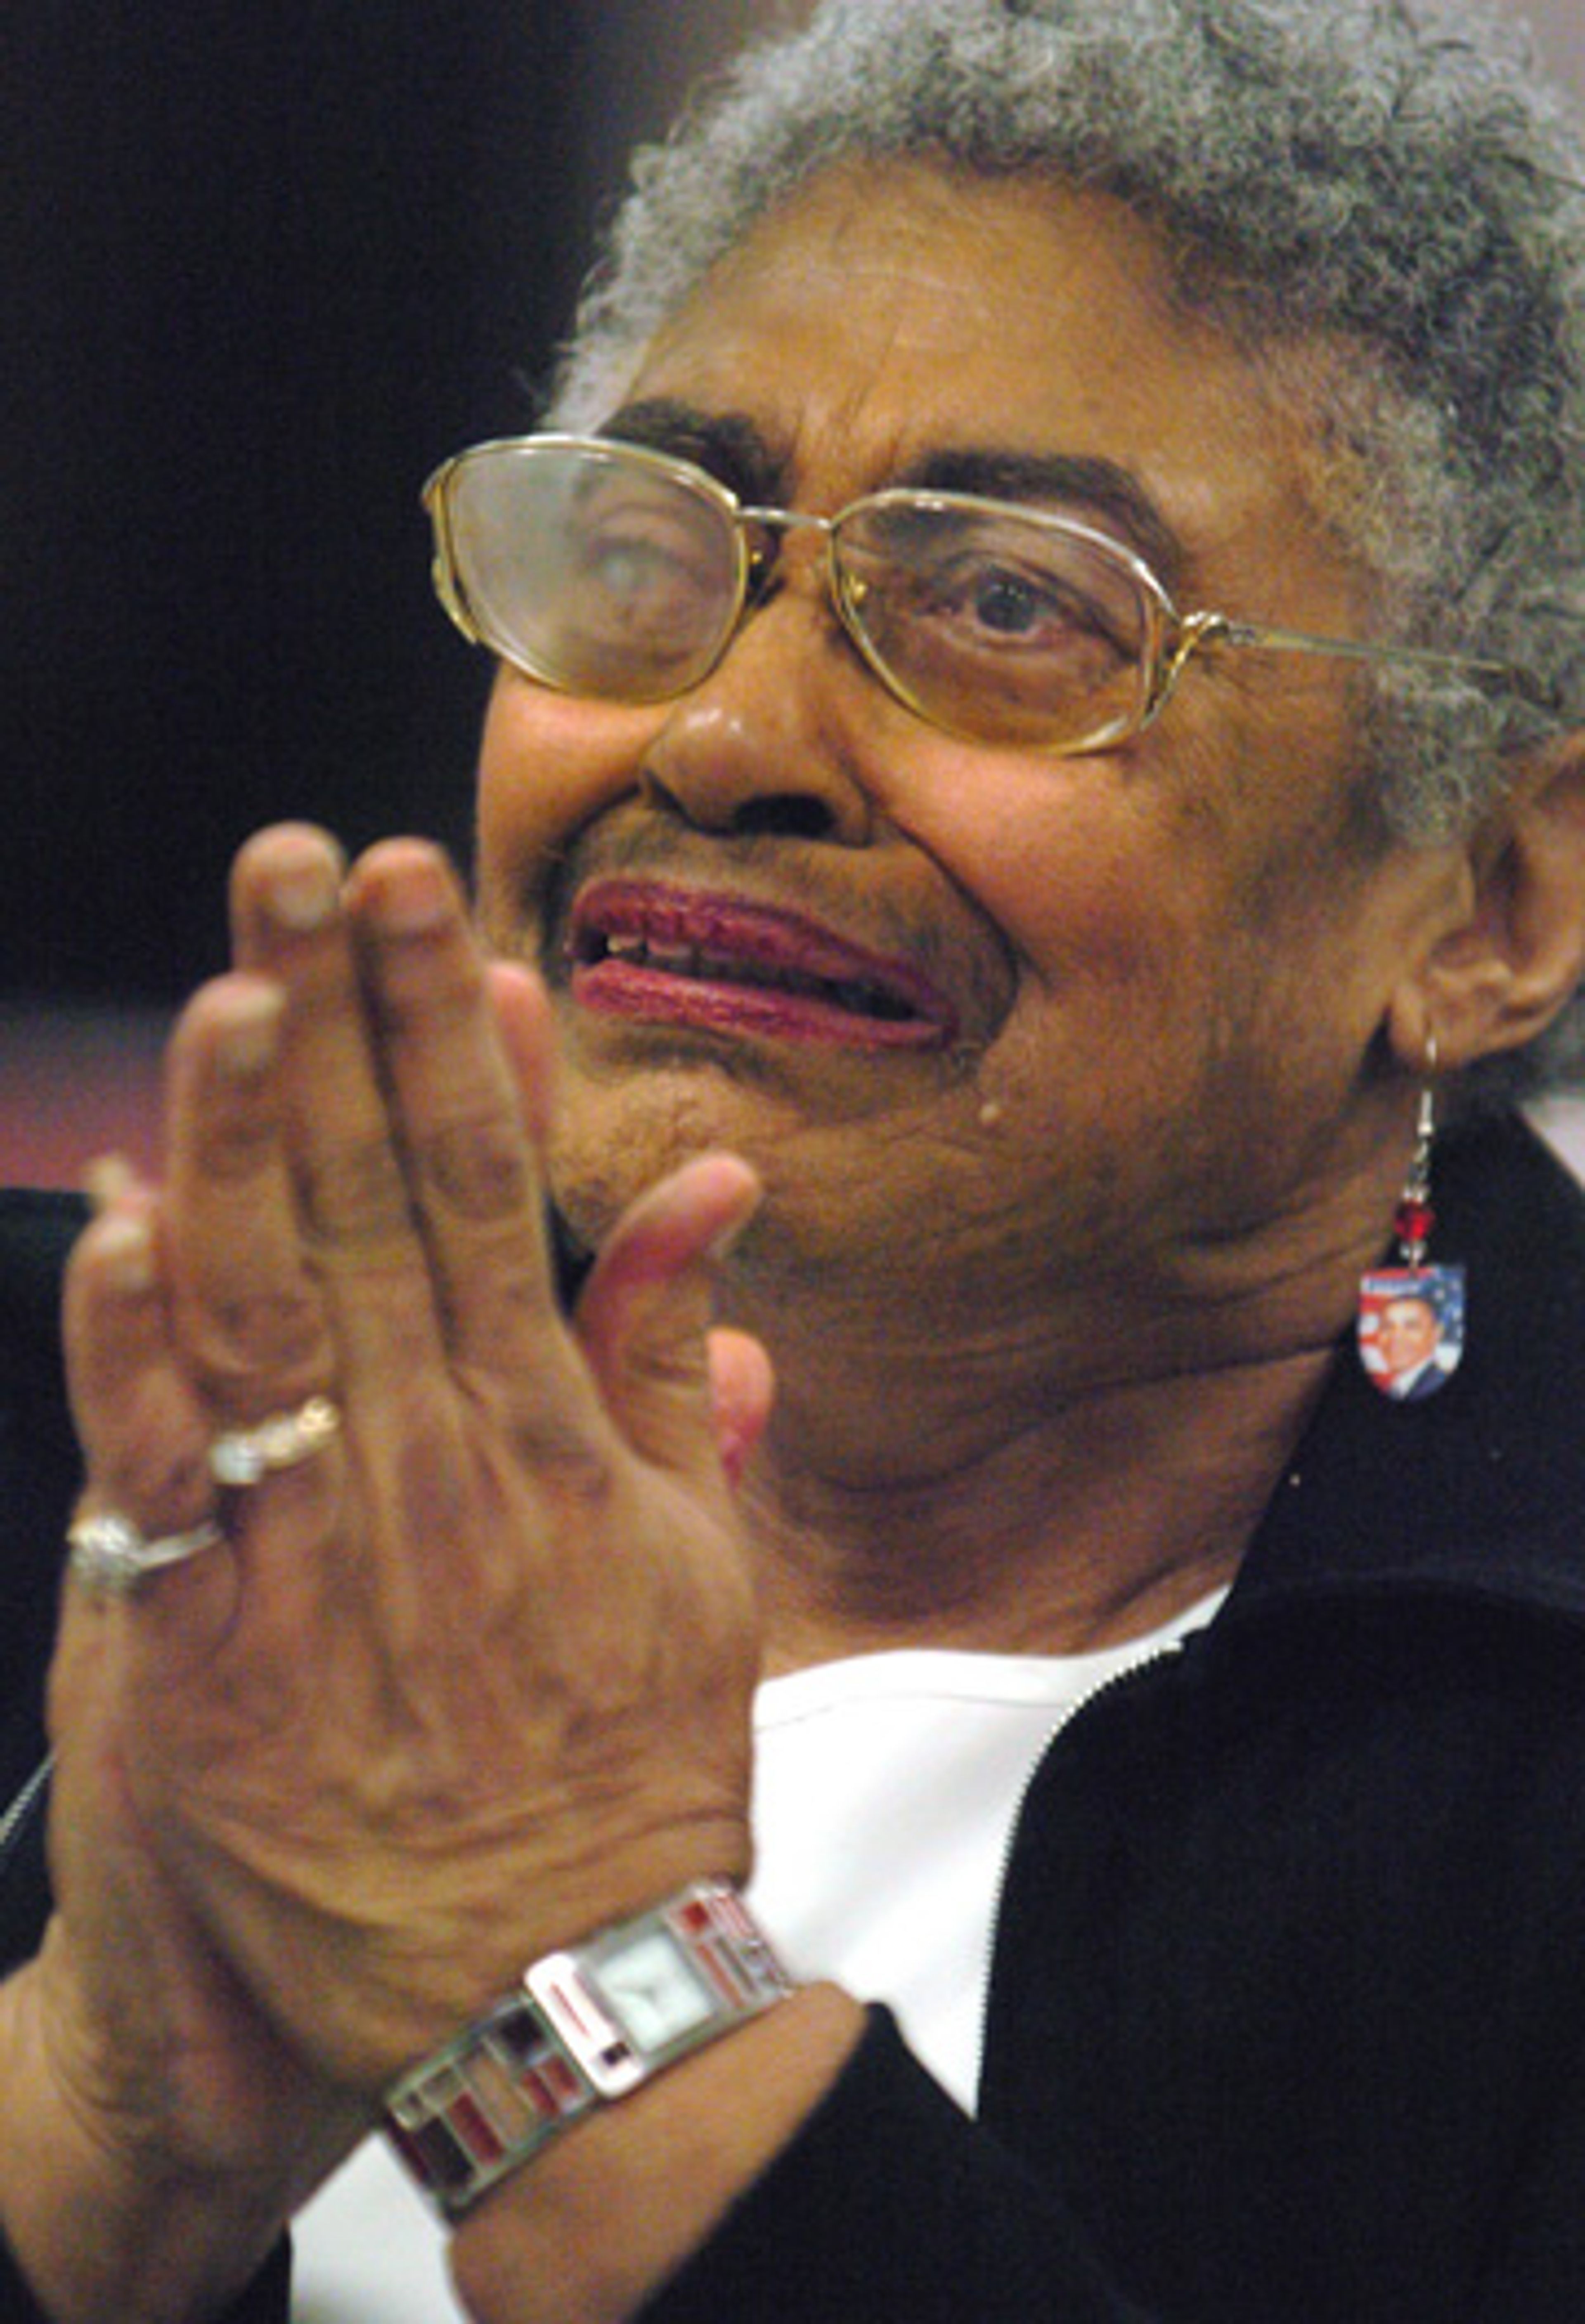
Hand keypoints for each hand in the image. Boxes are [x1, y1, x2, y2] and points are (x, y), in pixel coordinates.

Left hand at [48, 825, 771, 2127]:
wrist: (550, 2003)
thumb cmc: (625, 1773)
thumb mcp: (698, 1559)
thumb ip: (678, 1363)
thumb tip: (710, 1187)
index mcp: (549, 1440)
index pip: (492, 1185)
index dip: (452, 1034)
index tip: (425, 904)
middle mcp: (439, 1471)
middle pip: (379, 1206)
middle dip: (346, 1018)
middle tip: (311, 861)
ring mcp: (325, 1559)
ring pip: (273, 1307)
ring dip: (253, 1135)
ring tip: (240, 977)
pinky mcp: (218, 1654)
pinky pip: (167, 1480)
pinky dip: (137, 1351)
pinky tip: (125, 1218)